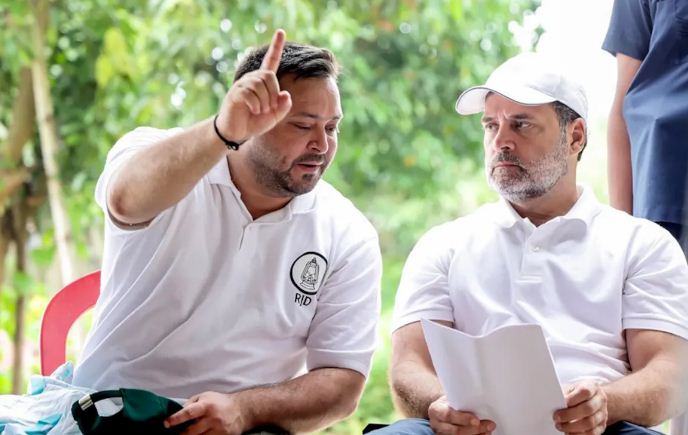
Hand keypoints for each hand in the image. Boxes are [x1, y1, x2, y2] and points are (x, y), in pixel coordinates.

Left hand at [164, 391, 248, 434]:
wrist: (241, 410)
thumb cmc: (219, 402)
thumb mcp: (205, 396)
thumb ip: (191, 403)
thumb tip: (177, 413)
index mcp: (207, 405)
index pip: (189, 412)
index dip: (176, 419)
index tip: (166, 423)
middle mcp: (213, 418)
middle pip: (191, 431)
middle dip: (181, 434)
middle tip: (173, 434)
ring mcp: (219, 430)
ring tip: (186, 434)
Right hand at [216, 29, 291, 143]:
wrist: (237, 132)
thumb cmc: (255, 121)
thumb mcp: (274, 116)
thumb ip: (283, 106)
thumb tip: (285, 94)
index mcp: (263, 82)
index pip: (271, 61)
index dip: (276, 46)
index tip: (281, 31)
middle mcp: (252, 79)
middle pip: (269, 76)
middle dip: (273, 94)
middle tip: (269, 109)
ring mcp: (242, 84)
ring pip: (260, 85)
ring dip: (264, 102)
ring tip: (259, 111)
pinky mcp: (235, 93)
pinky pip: (250, 94)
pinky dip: (256, 105)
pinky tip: (253, 111)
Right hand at [428, 396, 495, 434]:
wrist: (441, 410)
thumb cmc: (448, 401)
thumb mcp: (450, 396)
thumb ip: (460, 399)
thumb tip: (481, 396)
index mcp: (436, 410)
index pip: (448, 415)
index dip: (463, 419)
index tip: (476, 421)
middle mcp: (437, 425)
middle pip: (455, 431)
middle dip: (474, 430)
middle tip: (489, 425)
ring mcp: (442, 434)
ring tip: (488, 431)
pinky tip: (484, 434)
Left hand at [553, 381, 607, 433]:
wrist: (591, 399)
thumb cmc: (576, 393)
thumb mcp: (571, 388)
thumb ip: (564, 393)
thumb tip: (552, 402)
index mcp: (592, 387)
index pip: (585, 392)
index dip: (572, 398)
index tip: (561, 403)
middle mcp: (600, 400)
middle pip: (588, 409)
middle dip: (569, 415)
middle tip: (556, 418)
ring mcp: (602, 414)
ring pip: (590, 423)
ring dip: (572, 427)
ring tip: (560, 426)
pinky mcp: (602, 426)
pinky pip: (592, 433)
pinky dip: (578, 434)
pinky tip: (568, 433)